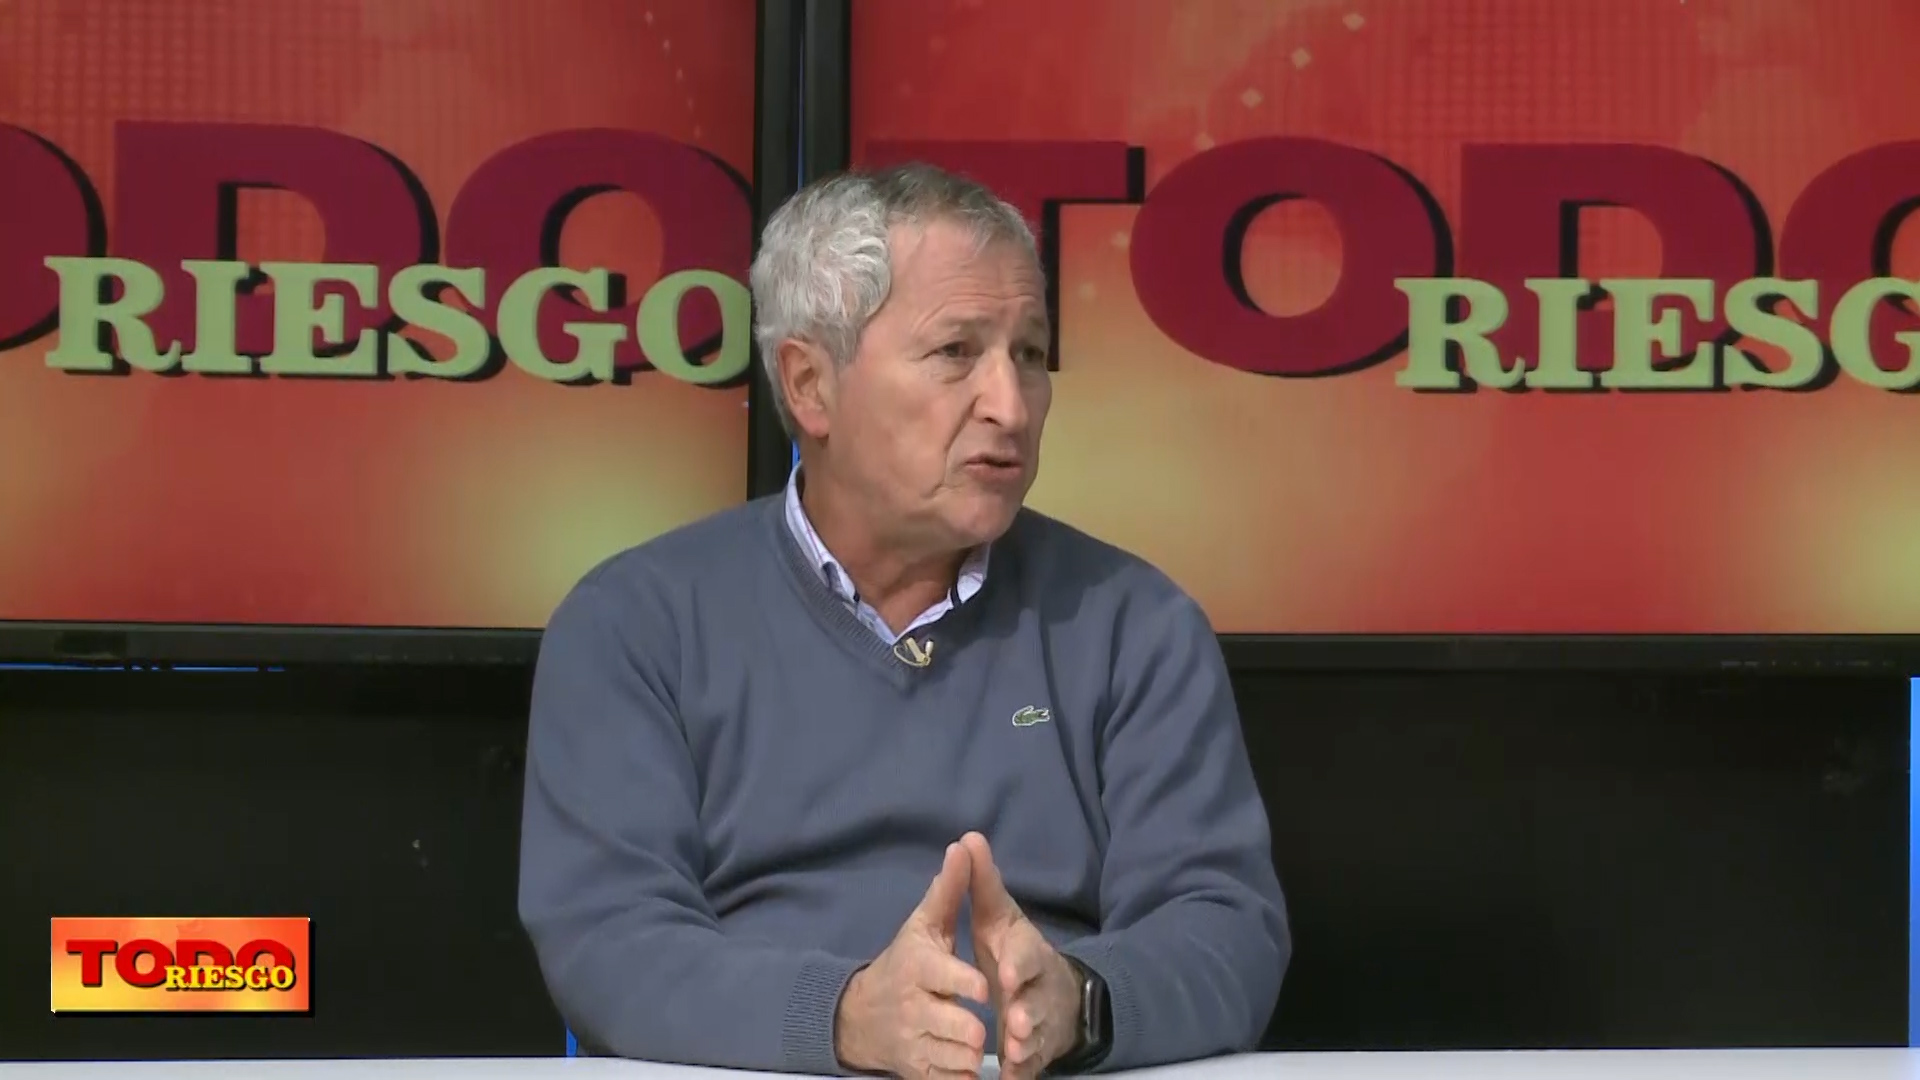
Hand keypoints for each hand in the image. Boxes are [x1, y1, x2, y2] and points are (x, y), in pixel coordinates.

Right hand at [835, 842, 992, 1079]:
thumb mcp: (922, 925)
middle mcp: (912, 1006)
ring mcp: (913, 1041)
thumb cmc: (904, 962)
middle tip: (984, 1027)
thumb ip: (948, 890)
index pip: (942, 975)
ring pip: (953, 1055)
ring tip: (976, 1042)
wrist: (860, 1015)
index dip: (964, 983)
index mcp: (917, 967)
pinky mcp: (916, 1070)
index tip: (984, 988)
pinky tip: (965, 1064)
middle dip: (972, 1029)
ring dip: (969, 1054)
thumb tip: (965, 844)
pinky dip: (960, 1076)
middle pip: (953, 1024)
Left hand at [961, 832, 1082, 1079]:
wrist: (1055, 993)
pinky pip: (1032, 1064)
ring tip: (1012, 1049)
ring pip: (1036, 1036)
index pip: (1028, 956)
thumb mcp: (999, 916)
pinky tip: (1011, 1078)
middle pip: (1036, 1001)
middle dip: (1026, 1011)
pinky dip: (1023, 1071)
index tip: (1006, 972)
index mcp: (1028, 955)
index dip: (1019, 964)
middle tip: (1012, 1022)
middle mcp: (1038, 989)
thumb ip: (983, 883)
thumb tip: (968, 837)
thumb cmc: (1016, 951)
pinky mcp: (1037, 1051)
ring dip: (1026, 1043)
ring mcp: (1040, 1022)